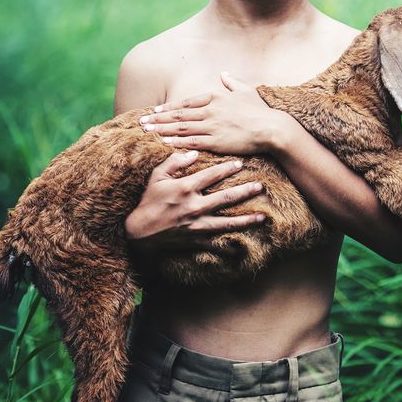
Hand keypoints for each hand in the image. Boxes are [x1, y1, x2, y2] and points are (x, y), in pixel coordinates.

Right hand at [124, 150, 265, 254]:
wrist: (139, 233)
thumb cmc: (148, 202)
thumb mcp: (157, 178)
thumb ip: (173, 163)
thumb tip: (193, 153)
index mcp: (185, 188)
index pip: (211, 175)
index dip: (227, 168)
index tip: (240, 164)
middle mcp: (194, 207)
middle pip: (226, 198)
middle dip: (245, 192)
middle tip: (260, 187)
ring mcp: (196, 225)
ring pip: (227, 223)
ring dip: (246, 220)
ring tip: (262, 217)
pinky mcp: (195, 241)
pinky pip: (215, 245)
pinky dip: (228, 248)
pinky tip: (241, 248)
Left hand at [138, 72, 294, 156]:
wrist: (272, 128)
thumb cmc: (260, 110)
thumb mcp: (246, 90)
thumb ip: (232, 82)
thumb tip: (224, 73)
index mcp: (215, 97)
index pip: (186, 102)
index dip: (168, 107)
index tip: (155, 110)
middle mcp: (210, 110)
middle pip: (178, 115)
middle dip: (158, 118)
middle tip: (141, 122)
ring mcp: (211, 126)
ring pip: (180, 127)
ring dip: (161, 129)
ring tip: (146, 132)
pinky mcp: (215, 142)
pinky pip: (191, 141)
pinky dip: (176, 141)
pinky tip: (163, 142)